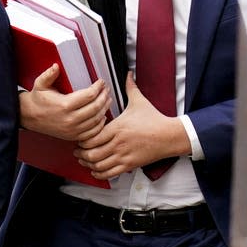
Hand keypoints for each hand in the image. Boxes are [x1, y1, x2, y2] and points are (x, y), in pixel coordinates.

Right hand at [19, 64, 111, 141]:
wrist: (29, 117)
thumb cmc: (36, 101)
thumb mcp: (40, 84)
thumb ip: (49, 75)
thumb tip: (56, 66)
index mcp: (64, 105)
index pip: (89, 95)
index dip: (98, 87)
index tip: (101, 82)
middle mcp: (70, 119)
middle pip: (96, 107)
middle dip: (104, 97)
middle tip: (106, 90)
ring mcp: (72, 129)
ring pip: (96, 119)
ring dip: (104, 108)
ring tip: (107, 100)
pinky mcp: (73, 136)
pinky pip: (92, 132)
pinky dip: (100, 124)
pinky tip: (102, 116)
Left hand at [74, 72, 190, 178]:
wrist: (170, 135)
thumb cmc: (154, 119)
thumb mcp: (139, 102)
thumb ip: (130, 88)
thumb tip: (128, 73)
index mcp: (117, 128)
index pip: (91, 137)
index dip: (82, 140)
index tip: (79, 138)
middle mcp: (118, 143)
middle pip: (91, 153)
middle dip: (81, 154)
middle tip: (77, 152)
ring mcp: (123, 155)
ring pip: (98, 165)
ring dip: (88, 164)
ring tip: (84, 161)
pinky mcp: (130, 165)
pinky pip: (110, 173)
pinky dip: (100, 173)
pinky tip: (96, 169)